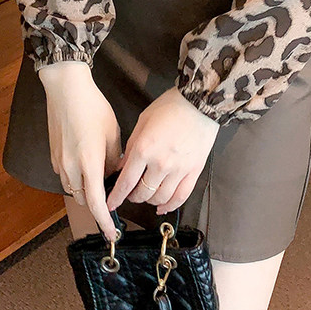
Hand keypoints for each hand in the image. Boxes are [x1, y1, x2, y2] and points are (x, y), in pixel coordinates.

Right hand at [38, 61, 122, 240]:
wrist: (66, 89)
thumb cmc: (93, 108)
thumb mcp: (113, 133)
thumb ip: (113, 159)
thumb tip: (113, 173)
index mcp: (89, 164)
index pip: (96, 204)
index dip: (104, 222)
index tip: (112, 235)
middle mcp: (71, 168)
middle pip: (84, 199)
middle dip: (97, 202)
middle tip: (111, 193)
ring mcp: (59, 162)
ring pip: (74, 188)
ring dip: (87, 188)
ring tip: (100, 173)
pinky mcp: (53, 155)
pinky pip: (66, 175)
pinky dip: (77, 175)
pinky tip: (86, 160)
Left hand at [105, 86, 219, 214]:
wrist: (199, 102)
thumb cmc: (171, 106)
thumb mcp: (143, 121)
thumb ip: (132, 146)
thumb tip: (124, 166)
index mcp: (144, 149)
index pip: (126, 182)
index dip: (116, 196)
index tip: (110, 203)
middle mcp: (160, 163)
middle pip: (142, 193)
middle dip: (132, 196)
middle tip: (130, 194)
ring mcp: (178, 169)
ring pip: (160, 198)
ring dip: (150, 201)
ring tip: (146, 196)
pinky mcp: (193, 172)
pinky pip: (181, 197)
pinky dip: (170, 206)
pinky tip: (163, 207)